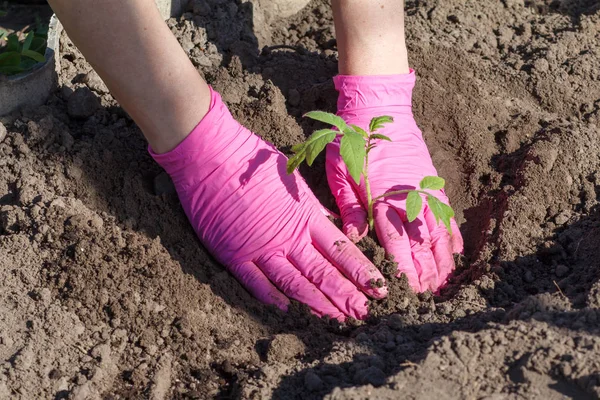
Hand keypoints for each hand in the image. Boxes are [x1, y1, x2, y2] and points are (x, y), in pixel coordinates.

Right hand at [150, 88, 386, 319]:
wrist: (211, 154)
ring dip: (319, 303)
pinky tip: (288, 311)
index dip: (361, 271)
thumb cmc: (254, 159)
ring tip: (339, 319)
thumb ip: (313, 207)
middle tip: (367, 313)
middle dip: (347, 294)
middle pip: (323, 272)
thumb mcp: (293, 179)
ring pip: (295, 283)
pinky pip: (256, 283)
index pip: (341, 250)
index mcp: (304, 216)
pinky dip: (272, 298)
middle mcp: (287, 236)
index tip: (379, 287)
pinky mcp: (233, 255)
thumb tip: (334, 222)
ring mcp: (260, 248)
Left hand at [326, 70, 463, 292]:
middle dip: (426, 272)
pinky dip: (453, 234)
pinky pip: (447, 213)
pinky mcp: (432, 183)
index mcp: (383, 199)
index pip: (396, 243)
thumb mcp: (340, 172)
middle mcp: (408, 199)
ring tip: (446, 283)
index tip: (408, 291)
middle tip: (429, 297)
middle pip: (421, 244)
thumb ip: (350, 206)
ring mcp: (424, 191)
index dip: (404, 269)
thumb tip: (356, 238)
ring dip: (443, 259)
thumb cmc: (352, 142)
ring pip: (439, 232)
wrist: (378, 110)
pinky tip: (457, 252)